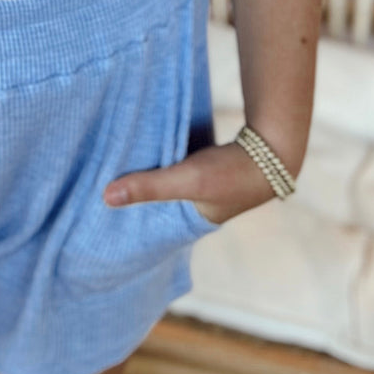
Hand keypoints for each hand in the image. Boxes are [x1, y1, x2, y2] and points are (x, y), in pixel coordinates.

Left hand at [103, 138, 284, 226]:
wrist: (274, 147)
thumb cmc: (231, 172)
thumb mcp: (186, 180)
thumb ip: (149, 187)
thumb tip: (105, 197)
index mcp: (194, 222)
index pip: (154, 226)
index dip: (131, 220)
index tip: (100, 211)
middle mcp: (199, 208)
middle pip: (158, 203)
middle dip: (135, 195)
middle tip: (99, 186)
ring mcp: (205, 186)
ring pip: (167, 182)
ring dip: (148, 175)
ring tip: (114, 167)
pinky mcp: (209, 164)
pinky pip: (176, 163)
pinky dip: (161, 158)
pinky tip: (143, 148)